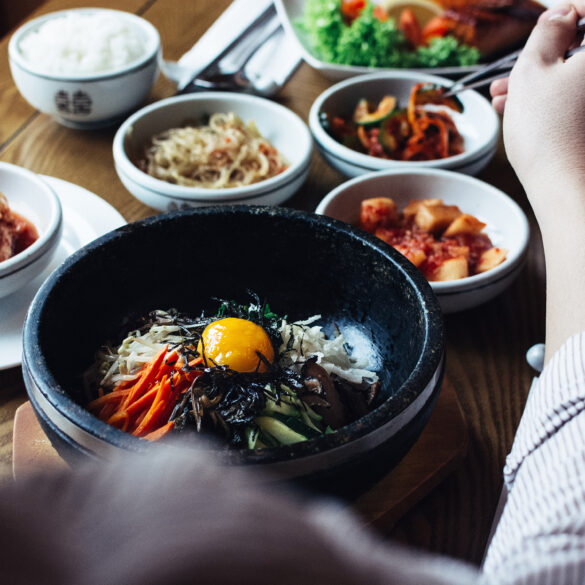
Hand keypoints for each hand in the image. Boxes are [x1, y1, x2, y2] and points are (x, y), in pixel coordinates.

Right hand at [491, 3, 584, 361]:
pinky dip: (554, 103)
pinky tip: (522, 114)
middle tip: (512, 72)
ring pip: (577, 80)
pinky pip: (578, 104)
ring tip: (503, 99)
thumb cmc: (549, 130)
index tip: (543, 28)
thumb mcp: (532, 70)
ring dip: (542, 83)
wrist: (567, 191)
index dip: (565, 15)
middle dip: (547, 56)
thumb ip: (546, 31)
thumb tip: (560, 13)